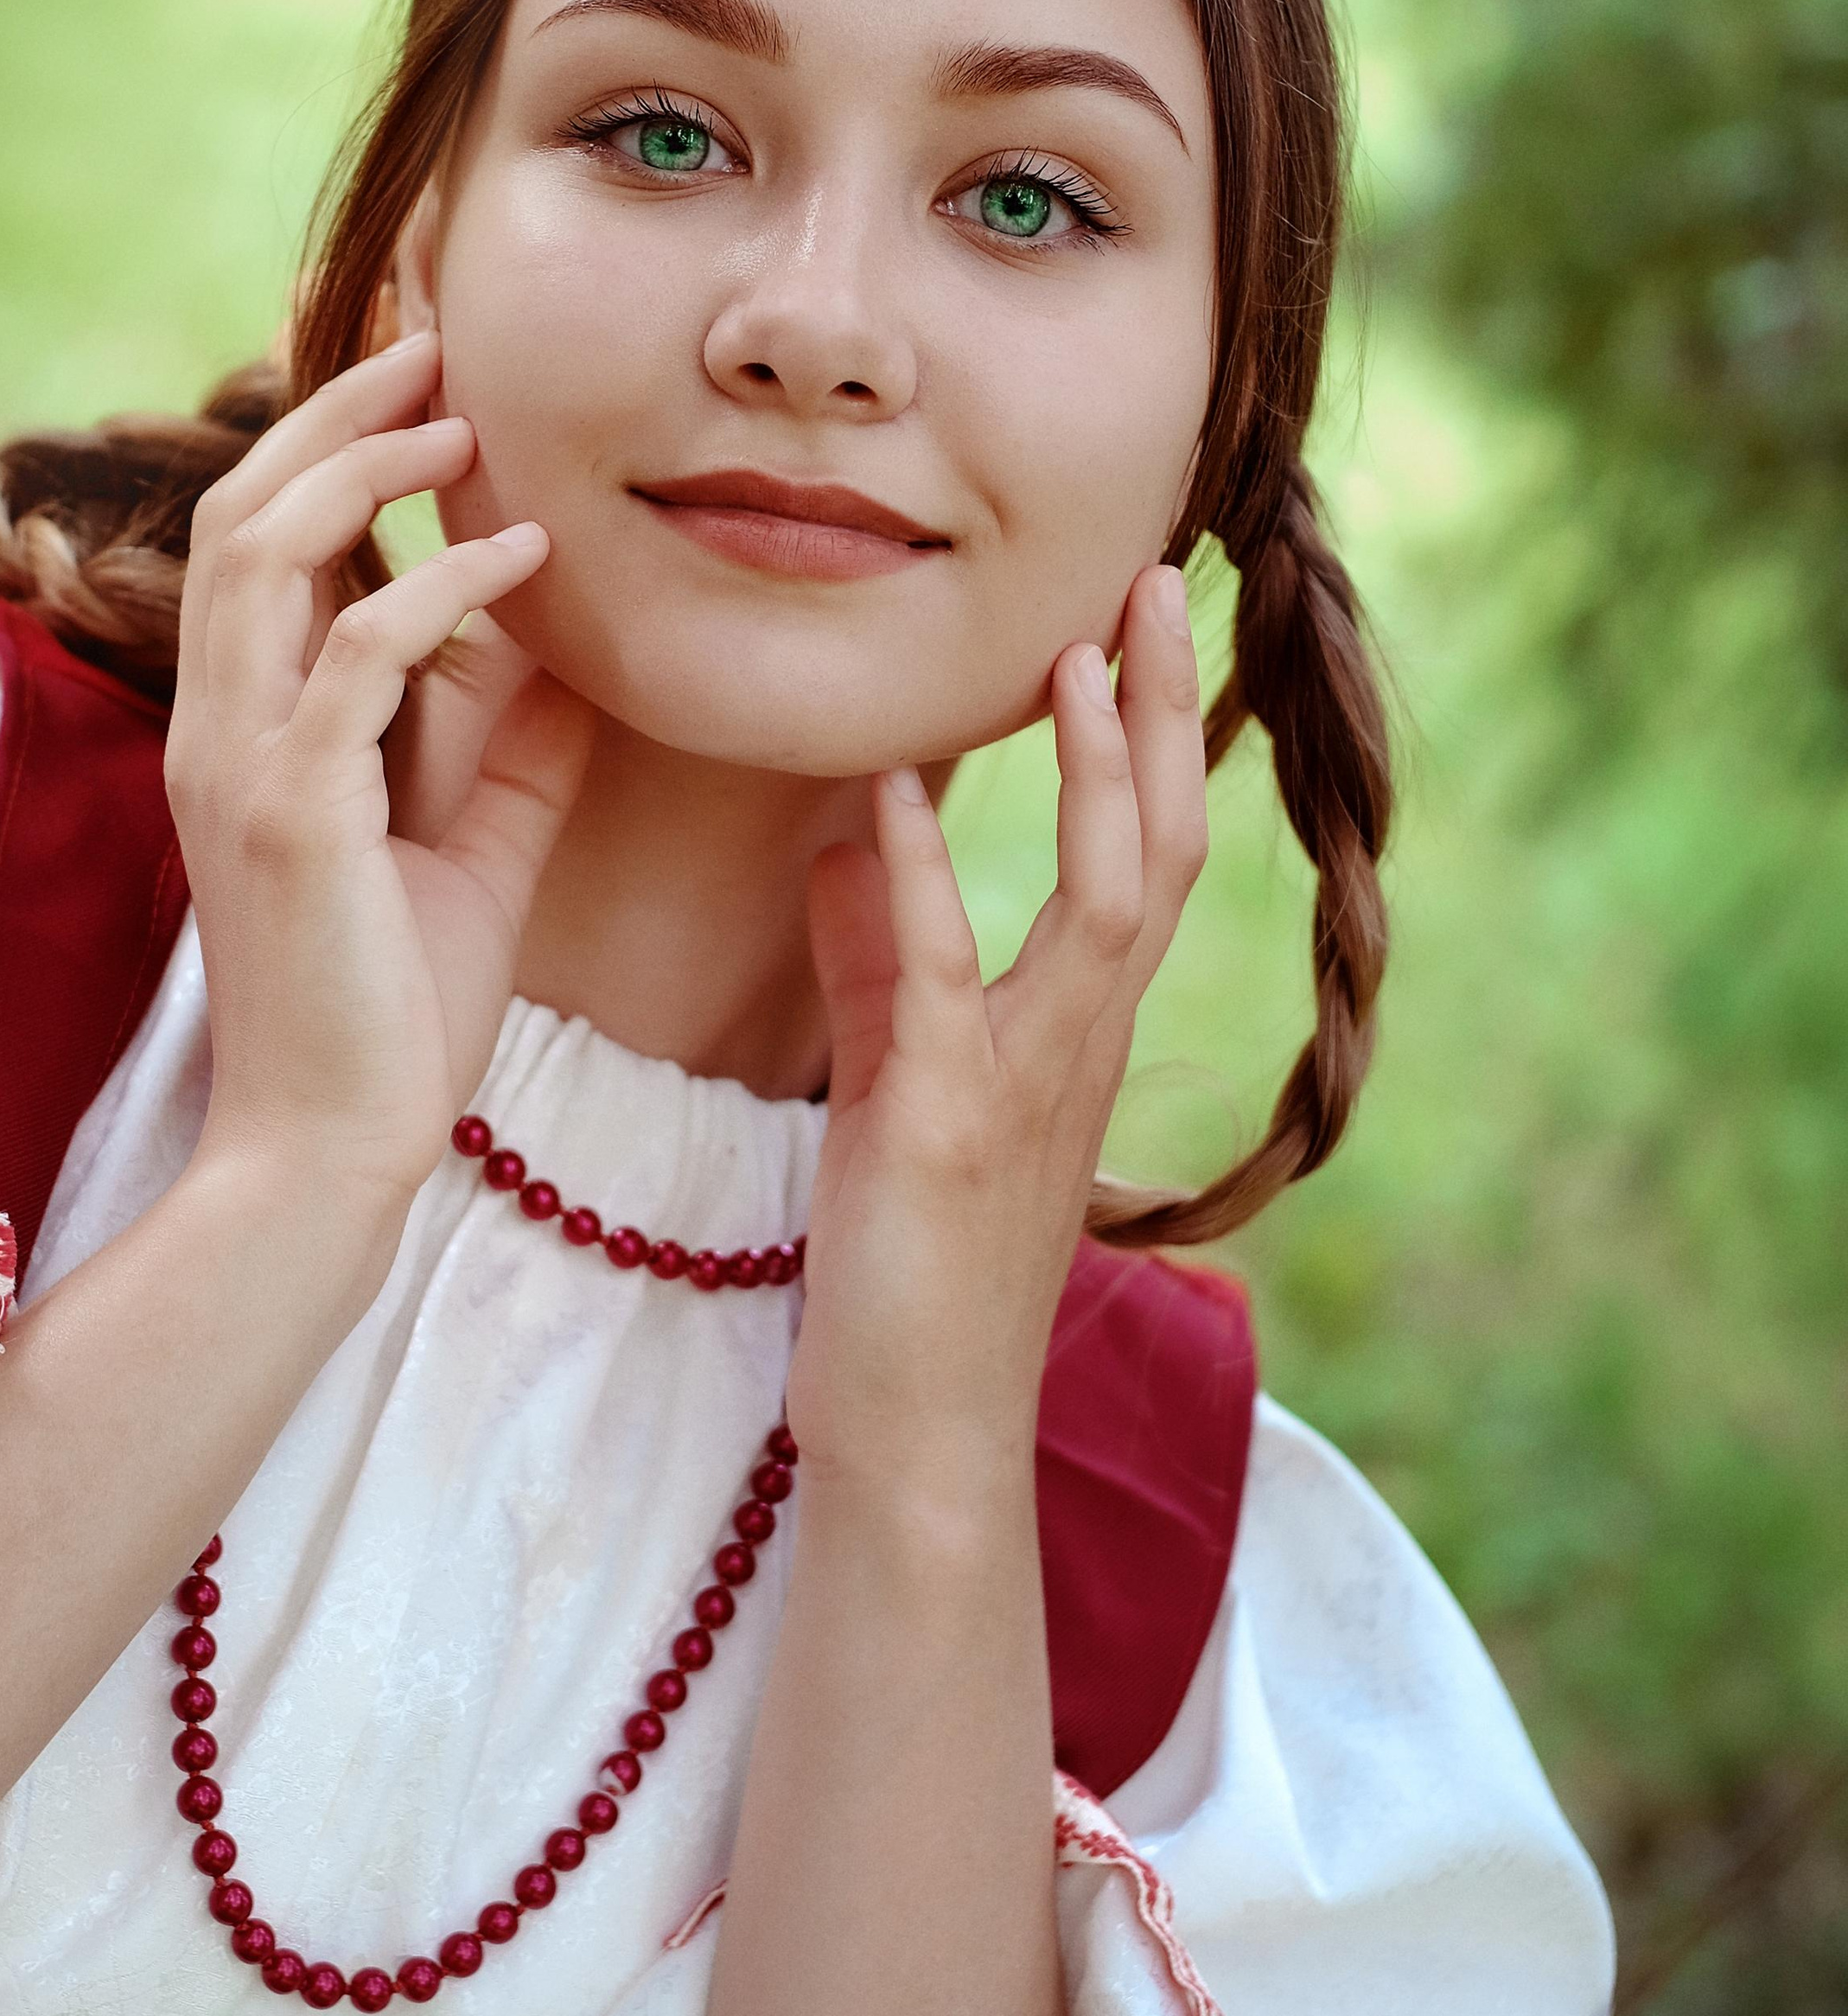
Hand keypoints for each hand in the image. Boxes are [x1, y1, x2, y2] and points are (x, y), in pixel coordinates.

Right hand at [166, 329, 596, 1209]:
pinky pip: (356, 653)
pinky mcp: (290, 812)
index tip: (419, 386)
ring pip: (266, 551)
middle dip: (332, 416)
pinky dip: (441, 588)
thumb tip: (572, 654)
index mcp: (247, 734)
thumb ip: (507, 748)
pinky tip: (525, 555)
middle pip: (242, 513)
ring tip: (466, 417)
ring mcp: (241, 766)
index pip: (258, 549)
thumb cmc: (395, 1007)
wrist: (339, 1145)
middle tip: (433, 347)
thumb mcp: (471, 850)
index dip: (323, 449)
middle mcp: (218, 730)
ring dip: (364, 466)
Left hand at [788, 563, 1207, 1493]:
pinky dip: (920, 880)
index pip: (1149, 857)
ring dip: (1099, 772)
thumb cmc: (916, 1263)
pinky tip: (885, 791)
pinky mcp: (950, 1124)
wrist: (920, 1429)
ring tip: (1077, 651)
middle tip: (1151, 585)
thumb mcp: (902, 1081)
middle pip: (1165, 850)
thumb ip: (881, 959)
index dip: (1155, 740)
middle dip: (1163, 718)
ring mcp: (1030, 1083)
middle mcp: (1083, 1044)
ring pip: (1108, 901)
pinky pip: (946, 979)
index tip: (1137, 628)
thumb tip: (851, 840)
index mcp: (1079, 1032)